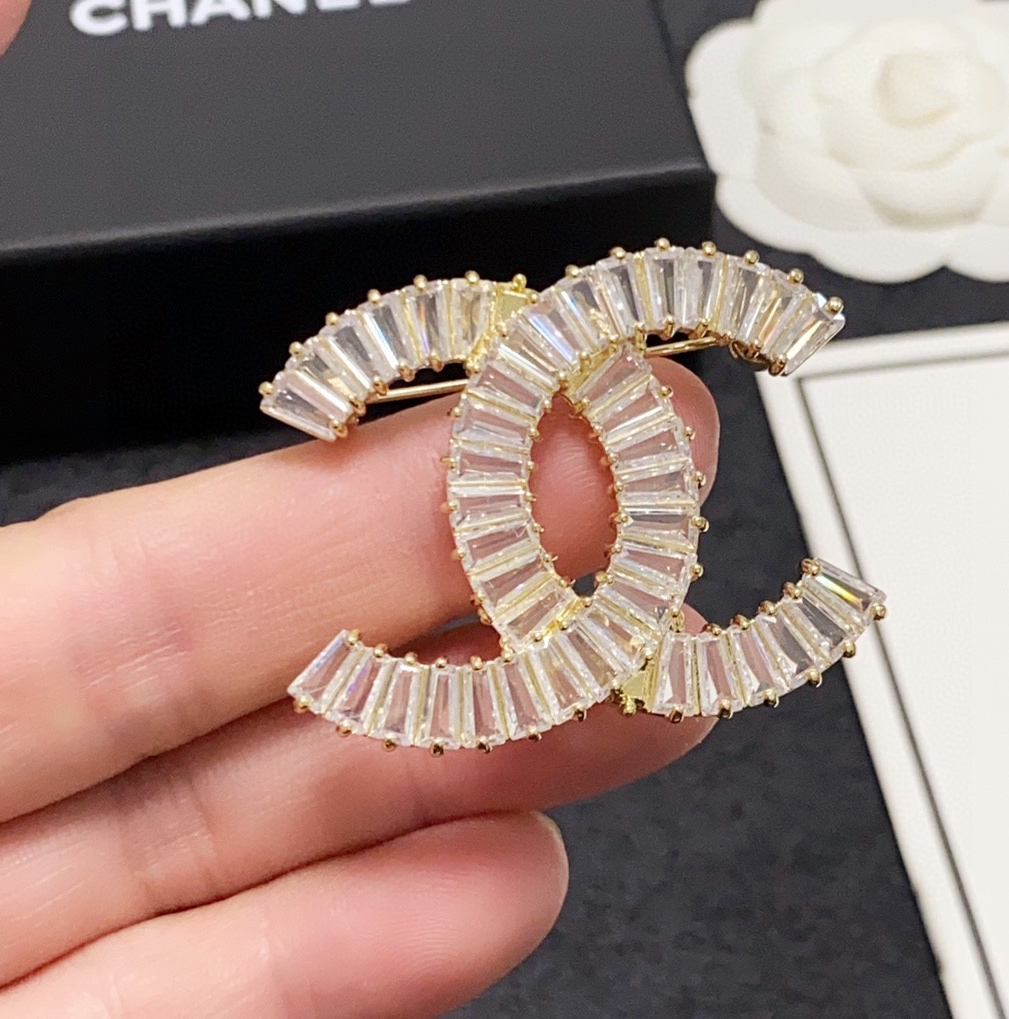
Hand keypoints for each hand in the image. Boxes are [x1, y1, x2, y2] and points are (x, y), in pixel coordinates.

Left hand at [0, 355, 719, 1017]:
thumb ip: (65, 605)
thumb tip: (220, 358)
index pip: (129, 579)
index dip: (351, 502)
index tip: (529, 422)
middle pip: (238, 691)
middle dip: (466, 605)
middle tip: (643, 521)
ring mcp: (12, 958)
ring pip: (263, 843)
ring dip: (469, 775)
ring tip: (635, 701)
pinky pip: (219, 1007)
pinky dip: (362, 951)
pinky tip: (498, 878)